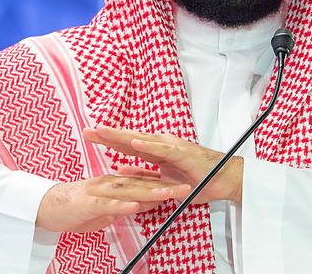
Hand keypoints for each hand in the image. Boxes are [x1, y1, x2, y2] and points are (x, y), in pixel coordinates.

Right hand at [36, 175, 190, 232]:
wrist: (44, 207)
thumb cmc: (74, 208)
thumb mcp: (104, 209)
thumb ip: (124, 205)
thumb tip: (142, 205)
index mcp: (114, 184)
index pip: (143, 184)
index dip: (163, 184)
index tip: (182, 187)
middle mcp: (109, 184)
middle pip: (141, 184)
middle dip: (164, 186)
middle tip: (185, 189)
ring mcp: (99, 192)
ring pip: (128, 190)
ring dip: (149, 191)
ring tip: (168, 194)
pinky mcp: (87, 203)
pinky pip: (107, 203)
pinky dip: (122, 204)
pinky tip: (136, 205)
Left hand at [82, 126, 243, 205]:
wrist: (224, 179)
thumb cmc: (198, 179)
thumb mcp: (164, 181)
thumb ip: (144, 174)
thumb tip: (123, 170)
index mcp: (157, 151)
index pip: (128, 144)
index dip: (109, 140)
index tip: (90, 136)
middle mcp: (163, 145)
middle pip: (130, 139)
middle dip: (108, 135)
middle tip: (87, 131)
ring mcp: (172, 148)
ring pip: (142, 140)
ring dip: (121, 136)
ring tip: (103, 132)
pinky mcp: (182, 154)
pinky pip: (162, 150)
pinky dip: (147, 146)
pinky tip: (133, 142)